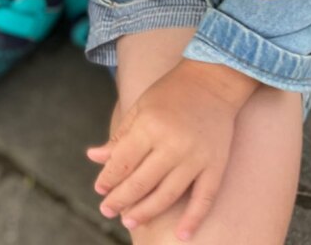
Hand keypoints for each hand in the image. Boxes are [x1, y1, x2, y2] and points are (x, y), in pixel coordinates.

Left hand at [87, 60, 257, 240]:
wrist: (213, 81)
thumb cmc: (170, 93)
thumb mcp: (139, 108)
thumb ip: (120, 136)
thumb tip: (94, 157)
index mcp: (149, 126)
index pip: (123, 161)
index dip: (109, 178)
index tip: (99, 190)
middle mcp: (172, 144)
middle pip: (142, 182)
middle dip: (121, 199)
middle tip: (107, 210)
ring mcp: (196, 157)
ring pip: (168, 194)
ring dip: (147, 211)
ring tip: (130, 220)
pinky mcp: (217, 165)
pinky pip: (204, 198)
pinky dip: (193, 219)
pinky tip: (181, 235)